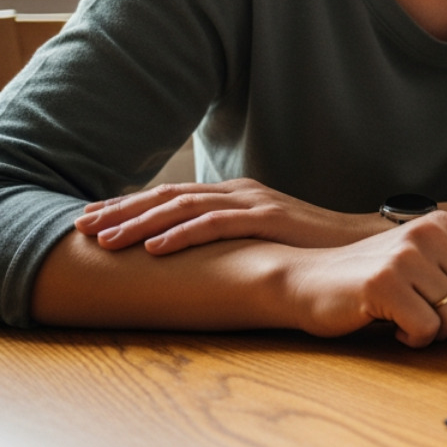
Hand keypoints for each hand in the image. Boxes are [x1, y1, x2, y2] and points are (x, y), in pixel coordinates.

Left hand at [76, 179, 385, 253]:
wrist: (363, 243)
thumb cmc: (313, 246)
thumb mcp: (265, 238)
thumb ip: (234, 237)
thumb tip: (194, 254)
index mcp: (236, 194)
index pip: (172, 195)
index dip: (130, 204)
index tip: (92, 216)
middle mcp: (240, 191)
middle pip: (169, 196)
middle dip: (122, 210)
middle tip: (82, 224)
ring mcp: (254, 202)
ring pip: (184, 207)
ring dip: (140, 223)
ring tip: (106, 238)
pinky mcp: (269, 219)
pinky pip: (214, 224)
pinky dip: (180, 233)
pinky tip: (154, 247)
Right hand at [281, 212, 446, 346]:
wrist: (308, 280)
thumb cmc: (374, 277)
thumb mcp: (429, 266)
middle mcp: (431, 232)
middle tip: (434, 318)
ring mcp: (408, 255)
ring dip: (440, 331)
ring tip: (411, 318)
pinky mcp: (386, 282)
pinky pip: (428, 329)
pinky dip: (415, 338)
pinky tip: (393, 325)